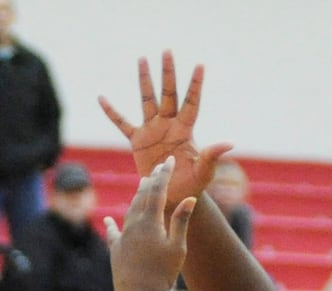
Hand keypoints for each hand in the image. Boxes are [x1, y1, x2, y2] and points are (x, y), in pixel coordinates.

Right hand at [99, 51, 232, 205]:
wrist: (172, 197)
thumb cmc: (192, 185)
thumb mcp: (204, 171)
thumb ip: (212, 155)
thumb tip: (229, 143)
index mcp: (186, 130)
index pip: (191, 103)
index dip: (195, 85)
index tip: (199, 65)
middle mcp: (168, 125)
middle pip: (168, 94)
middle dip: (168, 74)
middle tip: (167, 51)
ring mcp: (152, 131)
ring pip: (147, 100)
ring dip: (145, 81)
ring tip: (142, 59)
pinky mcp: (137, 141)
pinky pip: (122, 123)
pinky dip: (112, 112)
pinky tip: (101, 98)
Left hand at [104, 157, 195, 290]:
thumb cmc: (163, 274)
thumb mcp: (177, 248)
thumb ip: (181, 221)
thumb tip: (189, 197)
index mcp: (150, 222)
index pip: (157, 190)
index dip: (163, 174)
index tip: (168, 160)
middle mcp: (133, 225)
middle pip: (141, 196)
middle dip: (150, 180)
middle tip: (156, 168)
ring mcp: (123, 237)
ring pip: (129, 211)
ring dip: (136, 196)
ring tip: (142, 186)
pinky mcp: (115, 251)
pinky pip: (113, 233)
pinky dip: (112, 225)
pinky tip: (108, 220)